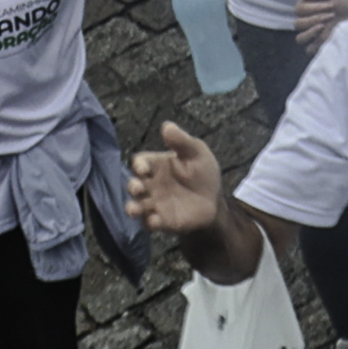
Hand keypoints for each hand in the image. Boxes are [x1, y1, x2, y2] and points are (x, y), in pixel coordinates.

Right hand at [127, 118, 227, 236]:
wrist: (214, 200)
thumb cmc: (202, 173)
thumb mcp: (197, 153)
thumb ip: (182, 141)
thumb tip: (167, 125)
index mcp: (156, 165)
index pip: (140, 163)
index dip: (139, 165)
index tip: (144, 168)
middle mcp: (150, 185)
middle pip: (133, 184)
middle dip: (132, 186)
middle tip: (138, 188)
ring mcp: (154, 204)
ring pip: (136, 206)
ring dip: (132, 208)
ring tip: (134, 209)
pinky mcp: (161, 221)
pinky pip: (150, 223)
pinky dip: (150, 222)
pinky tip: (156, 220)